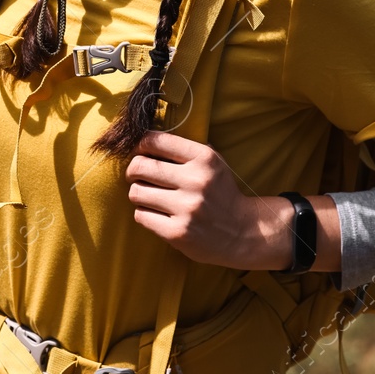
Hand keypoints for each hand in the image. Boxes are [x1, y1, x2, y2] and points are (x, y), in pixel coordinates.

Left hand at [125, 131, 290, 269]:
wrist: (241, 232)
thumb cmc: (220, 193)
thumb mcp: (213, 163)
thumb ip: (184, 150)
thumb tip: (144, 141)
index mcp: (204, 158)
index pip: (156, 141)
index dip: (140, 145)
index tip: (140, 153)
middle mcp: (196, 180)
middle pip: (140, 166)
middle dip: (133, 171)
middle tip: (137, 176)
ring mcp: (186, 208)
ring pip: (136, 193)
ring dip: (138, 194)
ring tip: (149, 197)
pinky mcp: (177, 232)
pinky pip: (141, 216)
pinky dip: (145, 214)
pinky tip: (158, 214)